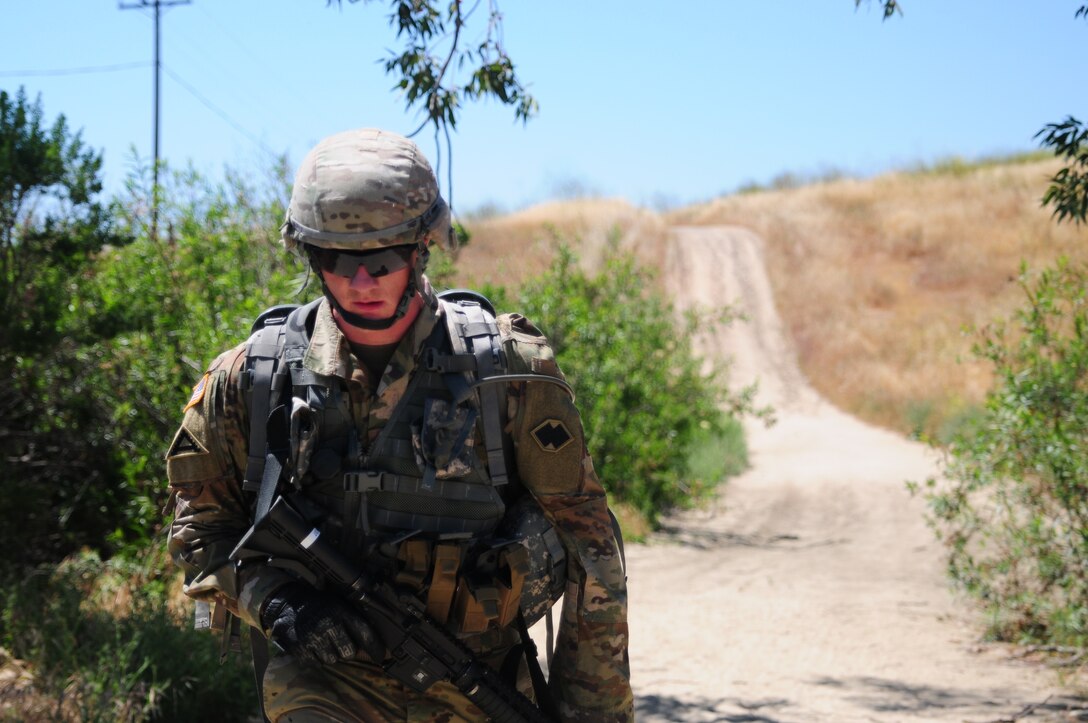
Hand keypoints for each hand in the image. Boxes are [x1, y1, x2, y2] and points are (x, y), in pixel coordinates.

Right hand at [260, 582, 384, 664]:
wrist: (289, 603)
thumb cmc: (320, 605)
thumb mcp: (340, 604)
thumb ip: (355, 619)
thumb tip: (375, 640)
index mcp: (342, 611)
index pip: (365, 632)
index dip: (375, 647)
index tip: (381, 657)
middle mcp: (329, 624)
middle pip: (349, 653)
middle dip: (347, 651)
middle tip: (341, 644)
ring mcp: (314, 637)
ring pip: (332, 660)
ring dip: (330, 654)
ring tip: (324, 642)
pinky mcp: (300, 648)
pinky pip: (315, 663)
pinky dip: (315, 657)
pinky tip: (313, 645)